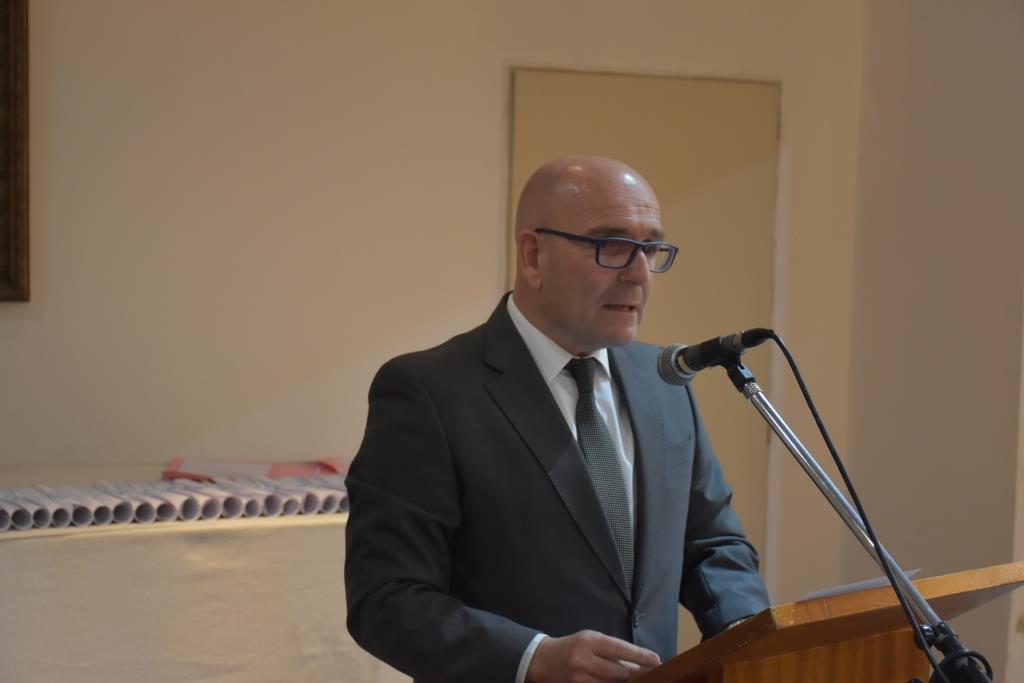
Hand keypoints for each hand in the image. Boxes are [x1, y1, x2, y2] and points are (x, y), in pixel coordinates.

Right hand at [525, 630, 660, 682]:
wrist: (542, 660)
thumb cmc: (572, 647)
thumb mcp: (590, 640)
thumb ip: (612, 650)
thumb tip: (639, 662)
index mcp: (589, 641)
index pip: (619, 648)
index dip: (639, 655)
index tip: (656, 660)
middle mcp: (584, 659)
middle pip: (618, 671)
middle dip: (639, 674)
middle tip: (657, 675)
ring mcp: (579, 678)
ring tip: (643, 681)